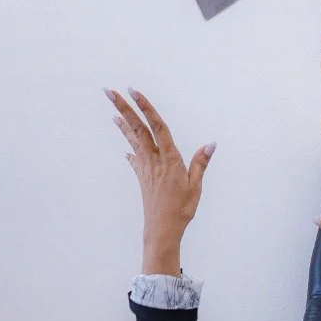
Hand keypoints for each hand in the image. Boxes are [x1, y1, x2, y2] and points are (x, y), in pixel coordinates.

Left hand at [106, 87, 214, 273]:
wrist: (162, 230)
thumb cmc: (181, 210)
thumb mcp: (196, 186)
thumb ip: (200, 163)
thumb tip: (211, 144)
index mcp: (170, 159)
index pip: (157, 127)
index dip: (145, 107)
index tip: (133, 91)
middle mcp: (154, 160)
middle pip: (138, 128)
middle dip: (124, 108)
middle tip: (109, 91)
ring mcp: (146, 168)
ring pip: (134, 139)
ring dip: (123, 122)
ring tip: (112, 108)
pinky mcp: (143, 177)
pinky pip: (135, 157)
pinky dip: (130, 146)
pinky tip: (126, 145)